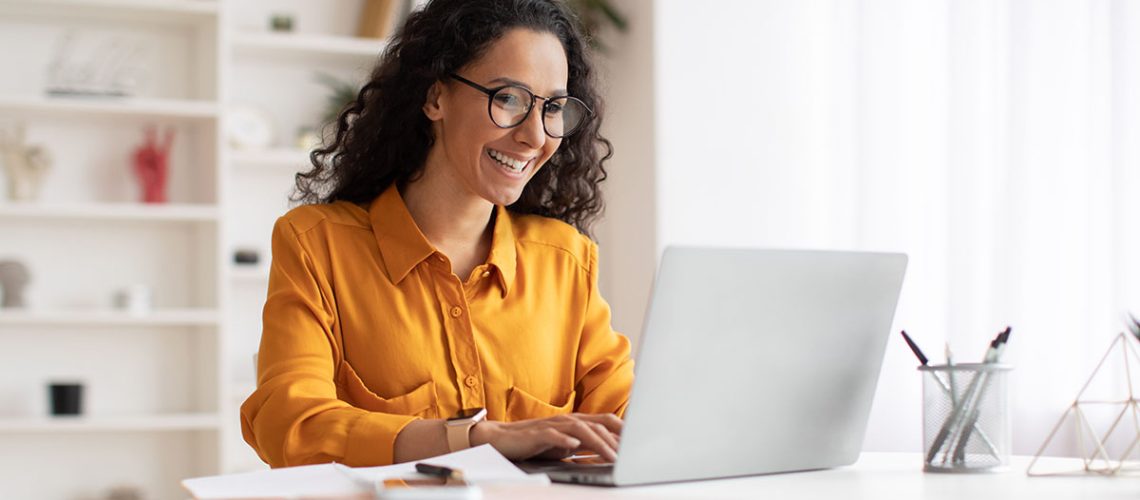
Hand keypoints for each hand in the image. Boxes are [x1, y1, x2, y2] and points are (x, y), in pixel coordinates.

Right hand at [468, 413, 622, 461]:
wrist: (501, 438)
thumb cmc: (534, 443)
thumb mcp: (564, 446)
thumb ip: (584, 447)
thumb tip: (607, 455)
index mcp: (575, 422)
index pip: (605, 421)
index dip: (623, 430)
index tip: (640, 442)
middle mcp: (567, 420)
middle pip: (597, 426)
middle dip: (615, 441)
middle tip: (630, 457)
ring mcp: (552, 425)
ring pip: (580, 429)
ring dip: (598, 443)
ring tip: (610, 456)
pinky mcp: (536, 434)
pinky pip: (553, 435)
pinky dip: (565, 440)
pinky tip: (574, 446)